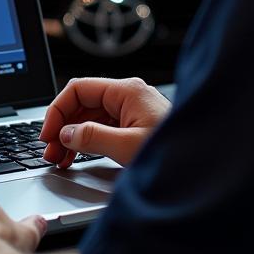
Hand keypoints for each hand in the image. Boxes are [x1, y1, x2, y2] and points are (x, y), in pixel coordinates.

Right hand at [40, 76, 170, 168]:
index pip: (78, 89)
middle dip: (62, 127)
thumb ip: (93, 137)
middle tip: (50, 152)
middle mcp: (128, 96)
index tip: (47, 134)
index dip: (57, 111)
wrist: (205, 163)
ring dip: (72, 136)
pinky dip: (87, 141)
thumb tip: (66, 134)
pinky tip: (78, 157)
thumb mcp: (127, 147)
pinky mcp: (135, 125)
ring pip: (90, 117)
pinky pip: (103, 128)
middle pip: (83, 104)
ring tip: (60, 159)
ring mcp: (132, 110)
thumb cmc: (174, 153)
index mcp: (126, 91)